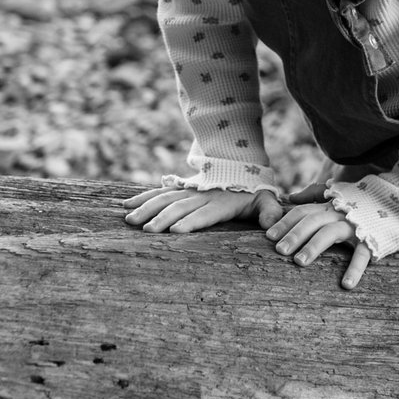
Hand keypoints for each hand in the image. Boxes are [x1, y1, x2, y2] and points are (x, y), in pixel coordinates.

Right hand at [122, 185, 286, 233]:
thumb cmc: (254, 193)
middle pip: (179, 207)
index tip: (176, 231)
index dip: (191, 221)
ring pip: (164, 198)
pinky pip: (158, 192)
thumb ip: (270, 213)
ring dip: (146, 208)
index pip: (204, 214)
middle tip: (147, 231)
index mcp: (220, 203)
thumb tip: (272, 227)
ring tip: (129, 220)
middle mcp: (200, 196)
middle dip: (162, 218)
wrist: (241, 168)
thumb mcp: (266, 201)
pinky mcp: (179, 190)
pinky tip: (125, 206)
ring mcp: (187, 191)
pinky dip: (141, 198)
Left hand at [264, 201, 372, 290]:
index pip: (302, 212)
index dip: (285, 222)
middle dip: (294, 235)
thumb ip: (314, 194)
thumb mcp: (338, 195)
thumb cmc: (364, 204)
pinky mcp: (372, 238)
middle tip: (279, 250)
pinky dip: (355, 269)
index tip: (268, 236)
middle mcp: (339, 213)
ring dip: (314, 247)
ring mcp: (355, 225)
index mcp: (328, 206)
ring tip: (299, 263)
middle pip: (311, 221)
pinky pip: (362, 254)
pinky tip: (346, 284)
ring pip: (330, 233)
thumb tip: (291, 198)